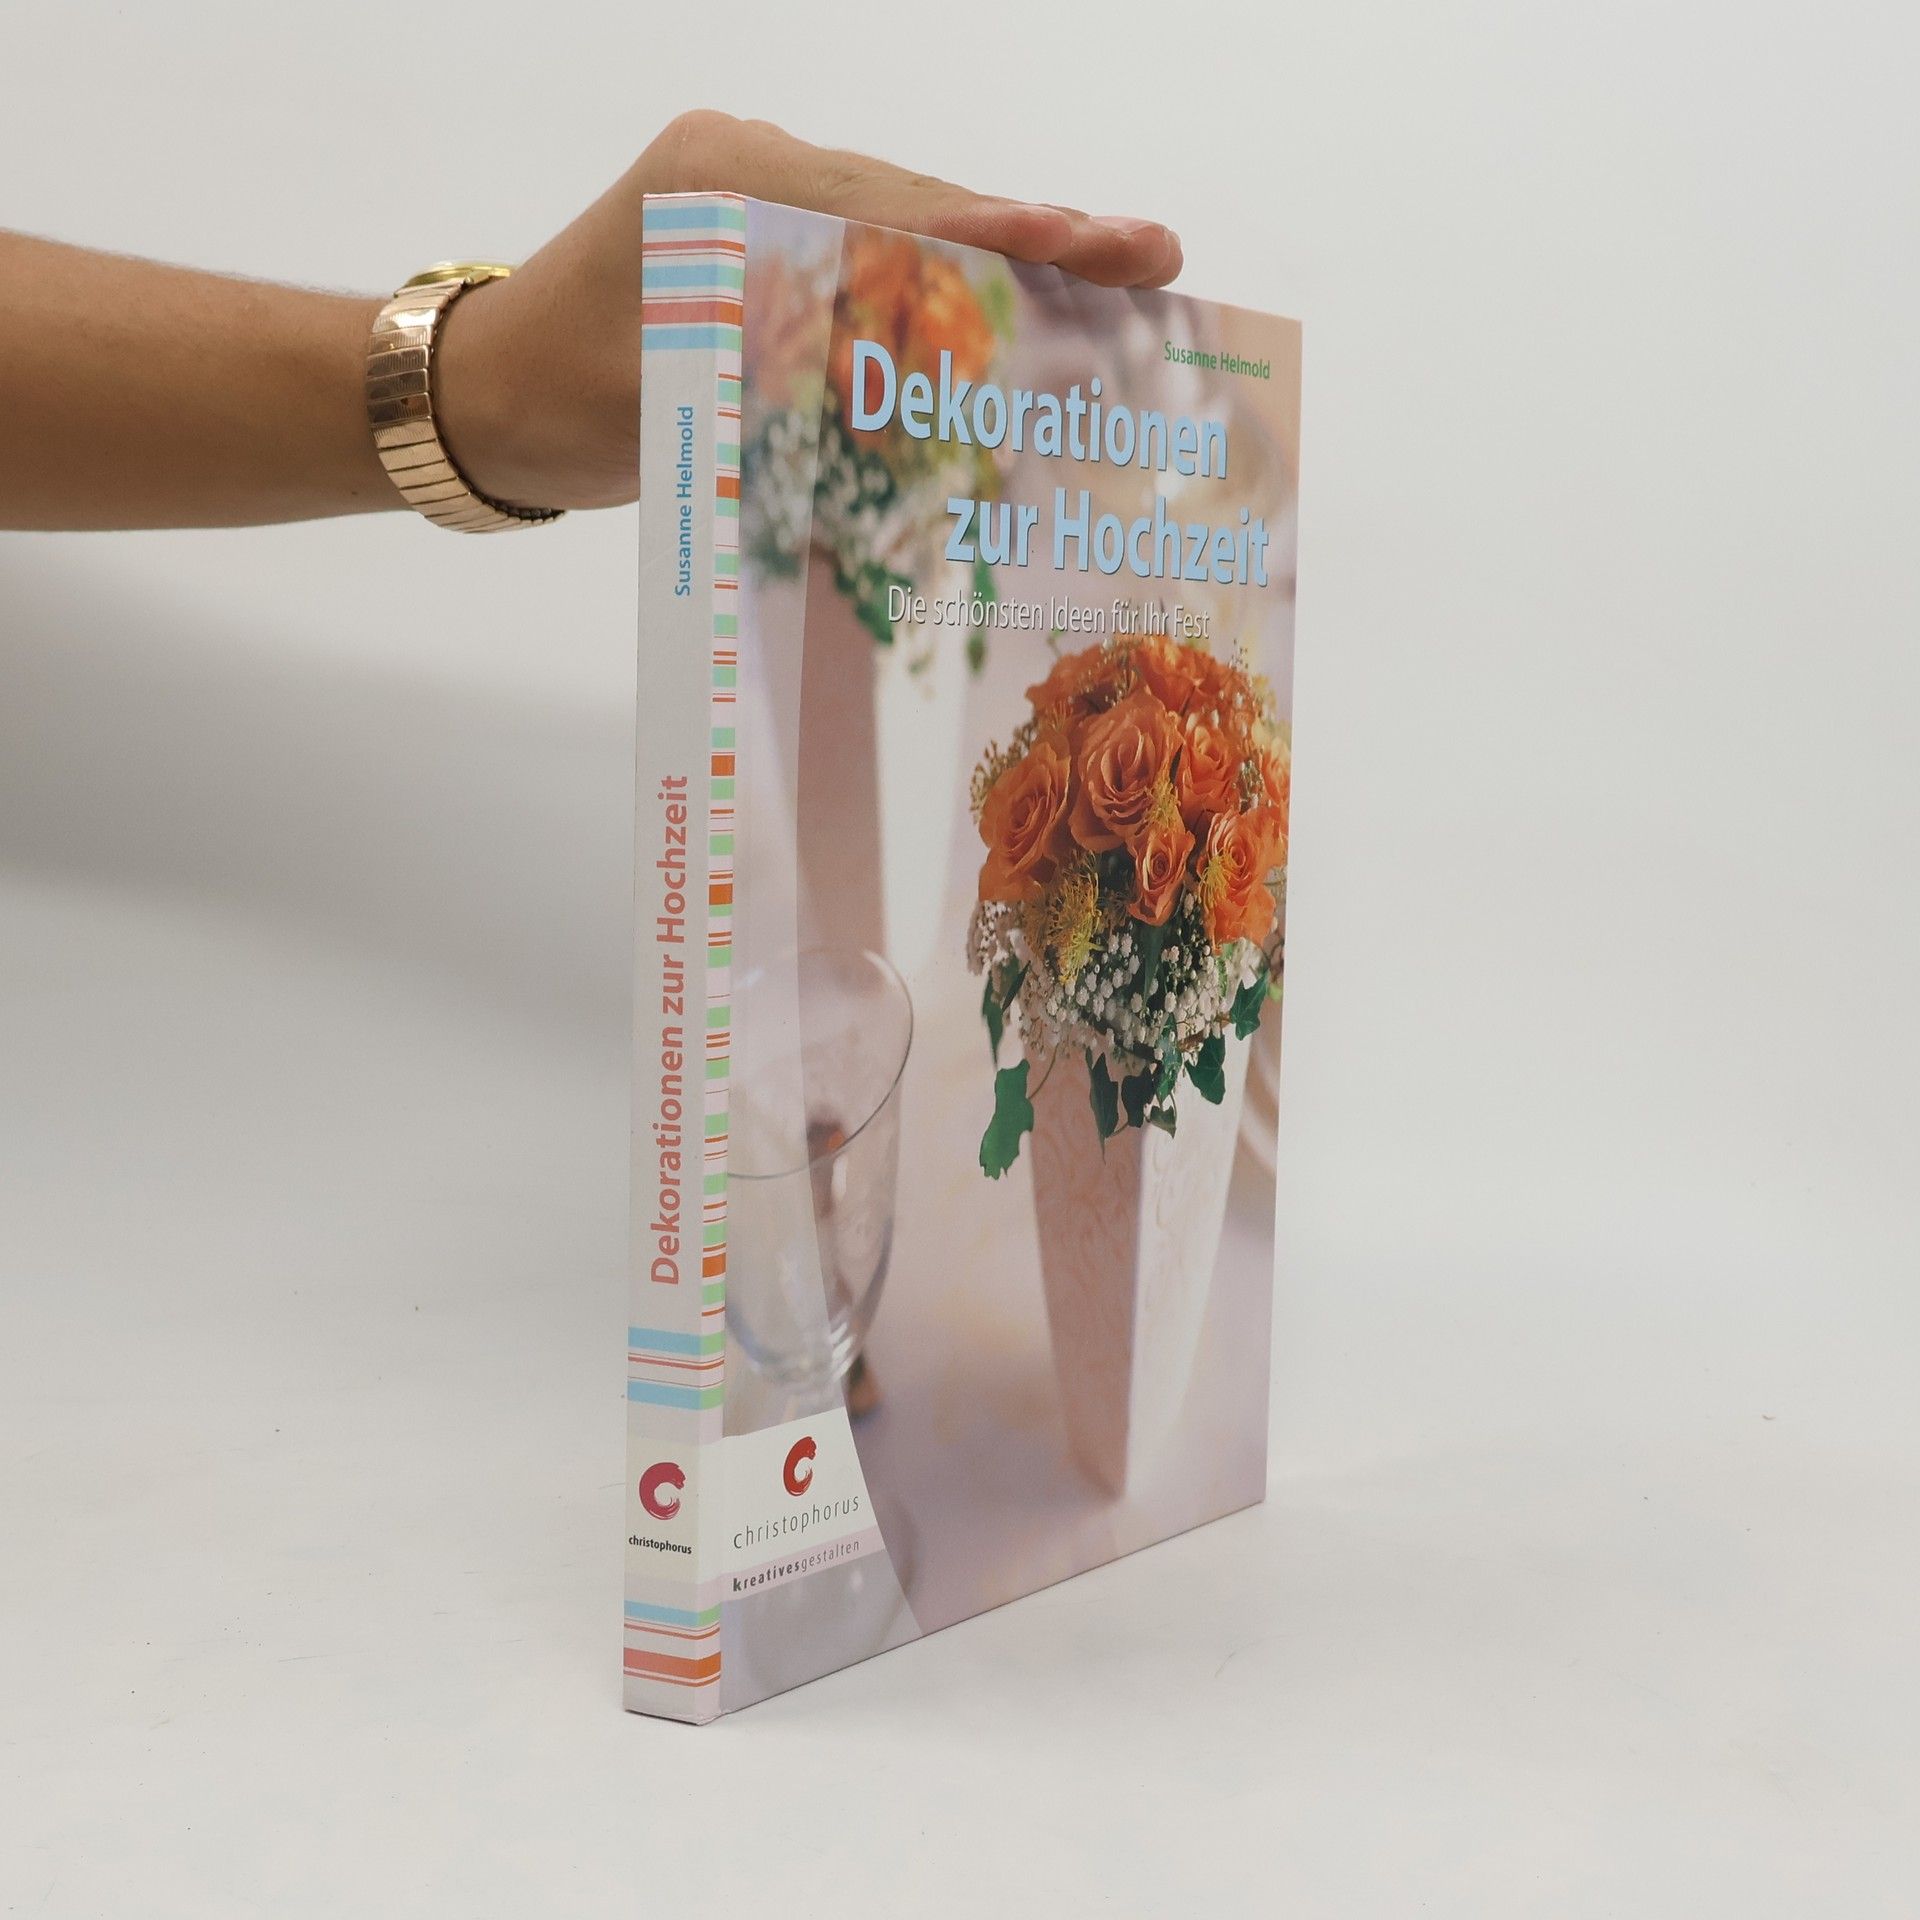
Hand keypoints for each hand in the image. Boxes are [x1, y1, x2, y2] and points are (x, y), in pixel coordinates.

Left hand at [434, 110, 1183, 512]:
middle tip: (1151, 255)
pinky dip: (944, 282)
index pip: (885, 212)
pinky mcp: (760, 234)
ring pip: (903, 224)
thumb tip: (932, 385)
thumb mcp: (683, 402)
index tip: (1092, 238)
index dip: (998, 233)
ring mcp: (756, 192)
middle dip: (1033, 235)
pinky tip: (1026, 298)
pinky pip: (870, 250)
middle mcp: (746, 165)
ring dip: (1004, 259)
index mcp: (721, 183)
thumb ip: (799, 378)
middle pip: (913, 202)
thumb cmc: (564, 409)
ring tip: (1119, 274)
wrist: (482, 400)